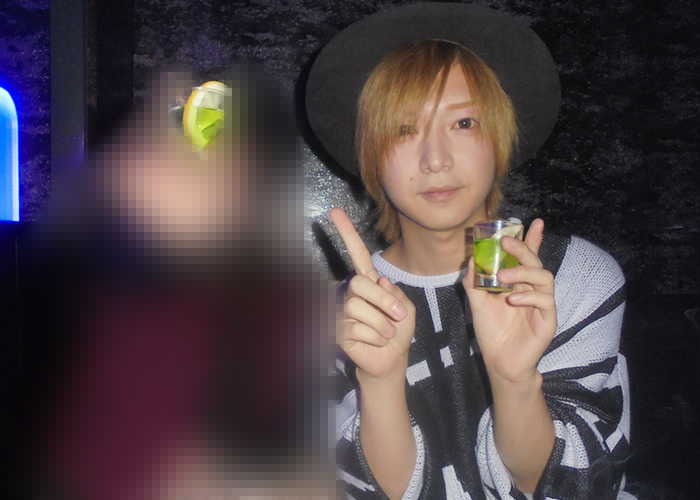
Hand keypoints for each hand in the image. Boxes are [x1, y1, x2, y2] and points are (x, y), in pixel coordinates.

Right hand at [331, 208, 415, 380]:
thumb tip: (380, 282)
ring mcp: (342, 311)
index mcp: (370, 281)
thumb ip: (396, 294)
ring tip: (387, 334)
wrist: (393, 358)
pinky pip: (356, 329)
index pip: (358, 254)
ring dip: (382, 325)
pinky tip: (376, 342)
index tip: (335, 212)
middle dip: (383, 301)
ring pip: (360, 309)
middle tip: (399, 316)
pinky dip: (375, 338)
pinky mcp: (336, 331)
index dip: (347, 233)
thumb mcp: (407, 308)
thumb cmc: (399, 330)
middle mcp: (352, 292)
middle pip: (360, 283)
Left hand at [463, 219, 555, 384]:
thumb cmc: (492, 331)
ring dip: (524, 272)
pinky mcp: (548, 319)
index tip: (532, 222)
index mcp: (519, 283)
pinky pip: (545, 301)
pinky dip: (529, 297)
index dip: (532, 239)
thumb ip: (475, 282)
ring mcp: (543, 304)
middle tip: (506, 242)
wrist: (500, 362)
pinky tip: (513, 300)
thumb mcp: (478, 303)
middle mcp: (533, 289)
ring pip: (545, 277)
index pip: (528, 257)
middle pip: (535, 261)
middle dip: (524, 248)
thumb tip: (471, 259)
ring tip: (504, 276)